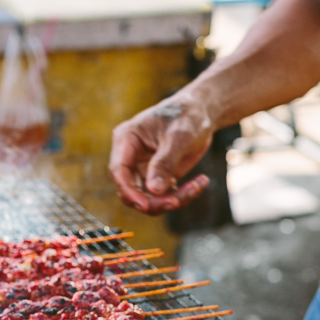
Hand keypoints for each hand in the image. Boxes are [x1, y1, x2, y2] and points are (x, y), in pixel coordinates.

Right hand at [109, 93, 214, 214]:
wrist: (201, 112)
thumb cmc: (187, 116)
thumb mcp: (178, 137)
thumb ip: (164, 163)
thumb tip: (154, 190)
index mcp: (126, 140)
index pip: (119, 171)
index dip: (129, 191)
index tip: (146, 206)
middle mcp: (130, 157)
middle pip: (131, 190)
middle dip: (154, 201)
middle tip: (177, 201)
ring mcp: (143, 169)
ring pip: (149, 197)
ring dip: (173, 199)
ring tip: (197, 185)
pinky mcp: (157, 177)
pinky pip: (164, 196)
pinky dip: (182, 195)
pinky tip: (200, 182)